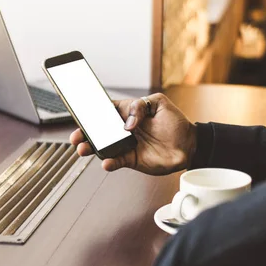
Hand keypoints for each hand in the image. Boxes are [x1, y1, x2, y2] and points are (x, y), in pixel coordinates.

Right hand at [69, 94, 196, 174]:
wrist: (189, 143)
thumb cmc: (174, 122)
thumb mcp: (159, 103)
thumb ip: (140, 106)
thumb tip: (127, 124)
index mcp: (127, 114)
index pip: (105, 111)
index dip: (91, 112)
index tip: (80, 114)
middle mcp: (123, 130)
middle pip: (98, 131)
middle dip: (84, 134)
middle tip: (76, 136)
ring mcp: (126, 145)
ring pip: (103, 147)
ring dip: (91, 148)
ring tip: (83, 149)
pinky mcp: (132, 160)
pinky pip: (116, 161)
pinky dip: (109, 162)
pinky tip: (106, 162)